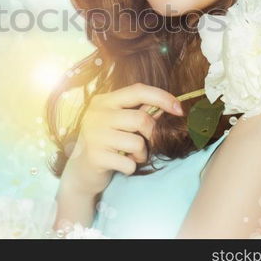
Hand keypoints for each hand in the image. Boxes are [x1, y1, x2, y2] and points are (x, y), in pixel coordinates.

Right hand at [60, 82, 183, 197]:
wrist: (82, 170)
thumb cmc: (108, 142)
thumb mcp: (119, 123)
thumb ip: (139, 112)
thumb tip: (169, 106)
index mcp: (104, 101)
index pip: (138, 90)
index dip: (162, 97)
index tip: (179, 109)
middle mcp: (96, 114)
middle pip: (141, 119)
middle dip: (151, 134)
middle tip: (147, 143)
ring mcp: (93, 135)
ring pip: (137, 142)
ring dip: (141, 154)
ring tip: (131, 155)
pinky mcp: (95, 156)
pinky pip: (128, 163)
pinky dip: (130, 167)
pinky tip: (120, 165)